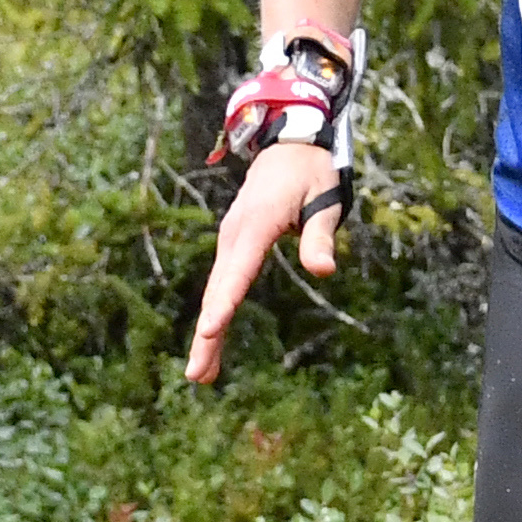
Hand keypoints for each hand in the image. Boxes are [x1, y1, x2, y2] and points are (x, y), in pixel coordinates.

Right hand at [184, 141, 346, 383]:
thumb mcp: (324, 198)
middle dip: (207, 335)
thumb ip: (320, 236)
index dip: (225, 302)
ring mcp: (229, 241)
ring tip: (201, 376)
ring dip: (208, 334)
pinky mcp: (232, 247)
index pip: (239, 270)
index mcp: (257, 223)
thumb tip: (323, 271)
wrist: (288, 145)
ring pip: (215, 293)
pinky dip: (214, 316)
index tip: (210, 331)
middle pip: (218, 291)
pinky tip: (211, 344)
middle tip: (197, 376)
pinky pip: (220, 286)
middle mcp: (234, 235)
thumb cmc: (311, 172)